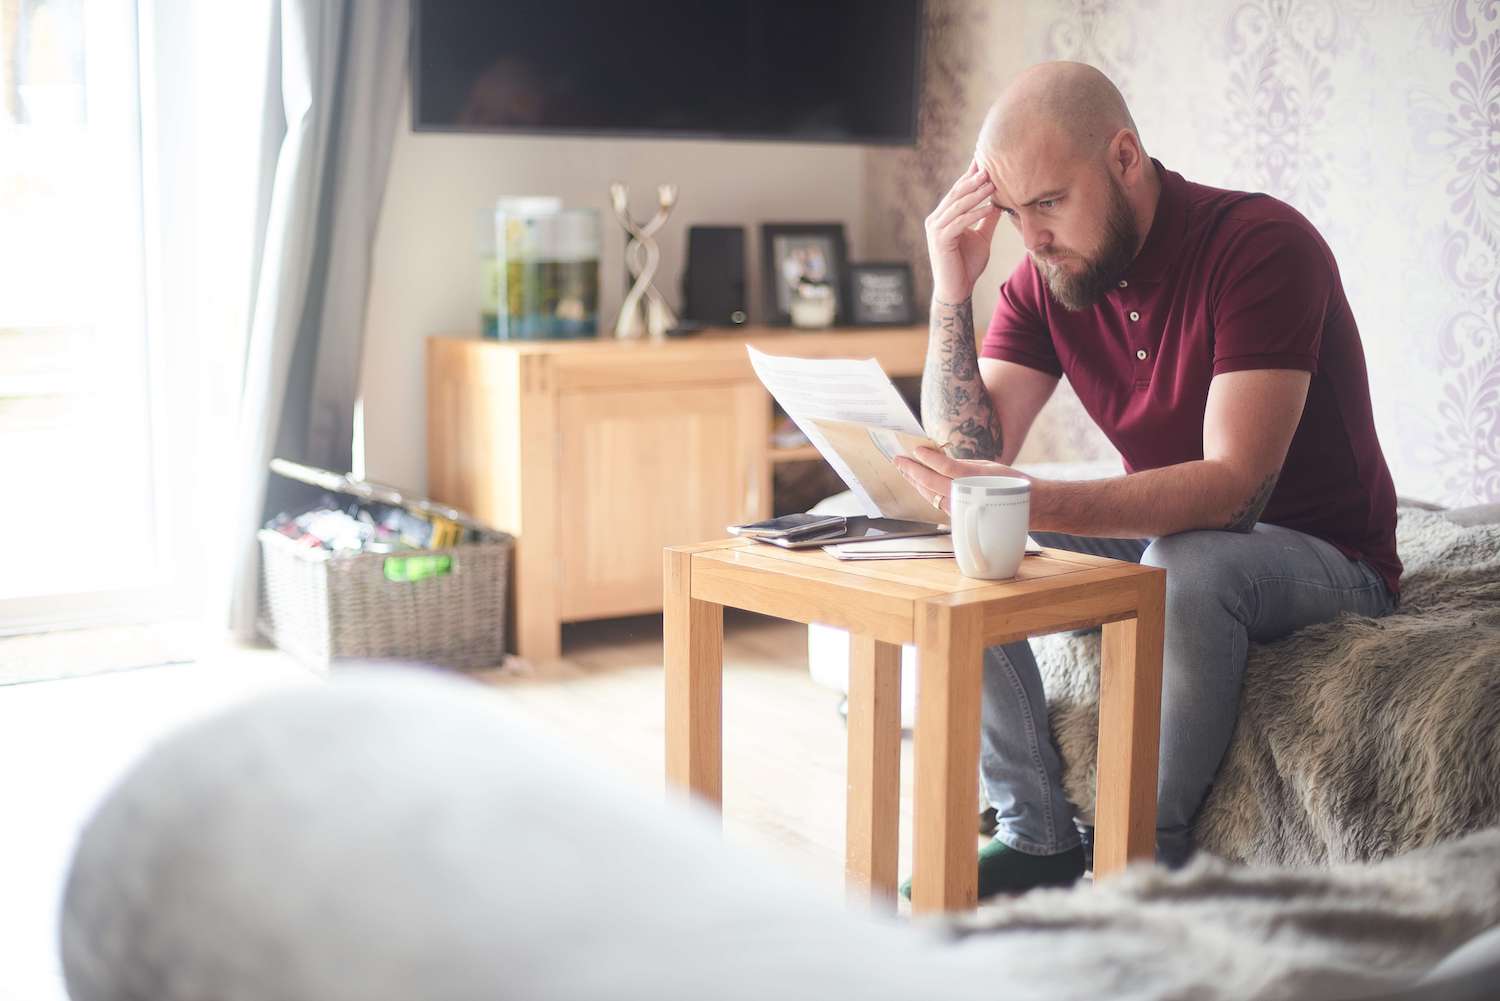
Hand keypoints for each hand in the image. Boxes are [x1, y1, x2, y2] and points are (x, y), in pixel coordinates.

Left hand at [893, 446, 1028, 515]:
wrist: (1030, 507)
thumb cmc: (1010, 483)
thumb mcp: (987, 466)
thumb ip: (962, 465)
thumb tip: (940, 461)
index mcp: (972, 480)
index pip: (942, 467)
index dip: (926, 458)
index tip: (915, 450)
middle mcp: (964, 496)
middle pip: (929, 483)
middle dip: (911, 471)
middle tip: (898, 460)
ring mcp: (960, 509)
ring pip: (930, 496)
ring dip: (915, 483)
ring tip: (904, 471)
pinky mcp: (960, 518)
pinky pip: (938, 504)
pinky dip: (927, 493)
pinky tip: (920, 486)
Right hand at [925, 160, 1001, 304]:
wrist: (957, 289)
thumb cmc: (967, 265)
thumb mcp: (982, 237)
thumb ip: (987, 219)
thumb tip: (1000, 202)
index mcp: (943, 217)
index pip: (958, 192)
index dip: (970, 176)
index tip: (983, 161)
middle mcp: (936, 220)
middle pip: (956, 194)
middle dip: (973, 180)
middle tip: (989, 166)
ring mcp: (935, 229)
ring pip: (957, 206)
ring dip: (976, 194)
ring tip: (992, 183)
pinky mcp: (940, 240)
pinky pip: (960, 222)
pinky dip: (975, 213)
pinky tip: (990, 207)